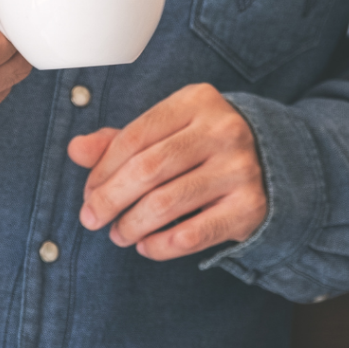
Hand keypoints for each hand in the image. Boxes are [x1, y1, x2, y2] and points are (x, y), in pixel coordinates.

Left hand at [68, 83, 266, 260]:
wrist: (273, 162)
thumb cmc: (201, 145)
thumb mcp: (165, 131)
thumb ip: (119, 140)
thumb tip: (75, 150)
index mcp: (196, 102)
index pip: (134, 136)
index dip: (102, 169)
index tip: (88, 192)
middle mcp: (222, 131)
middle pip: (148, 169)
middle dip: (110, 199)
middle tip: (91, 219)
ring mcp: (240, 169)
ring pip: (167, 203)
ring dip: (132, 225)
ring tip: (118, 234)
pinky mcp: (250, 207)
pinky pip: (193, 234)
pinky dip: (161, 245)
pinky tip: (146, 245)